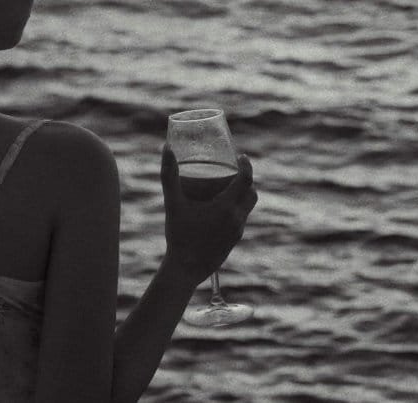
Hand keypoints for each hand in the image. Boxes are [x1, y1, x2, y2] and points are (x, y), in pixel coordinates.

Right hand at [159, 145, 257, 286]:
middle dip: (246, 180)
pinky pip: (241, 219)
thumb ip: (169, 175)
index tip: (241, 156)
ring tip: (226, 189)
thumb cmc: (179, 236)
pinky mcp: (234, 241)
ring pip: (248, 207)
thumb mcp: (173, 204)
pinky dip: (236, 209)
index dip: (246, 165)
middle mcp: (237, 219)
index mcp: (226, 208)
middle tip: (233, 172)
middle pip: (251, 192)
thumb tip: (166, 148)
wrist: (185, 270)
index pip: (246, 180)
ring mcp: (237, 231)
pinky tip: (220, 210)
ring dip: (242, 195)